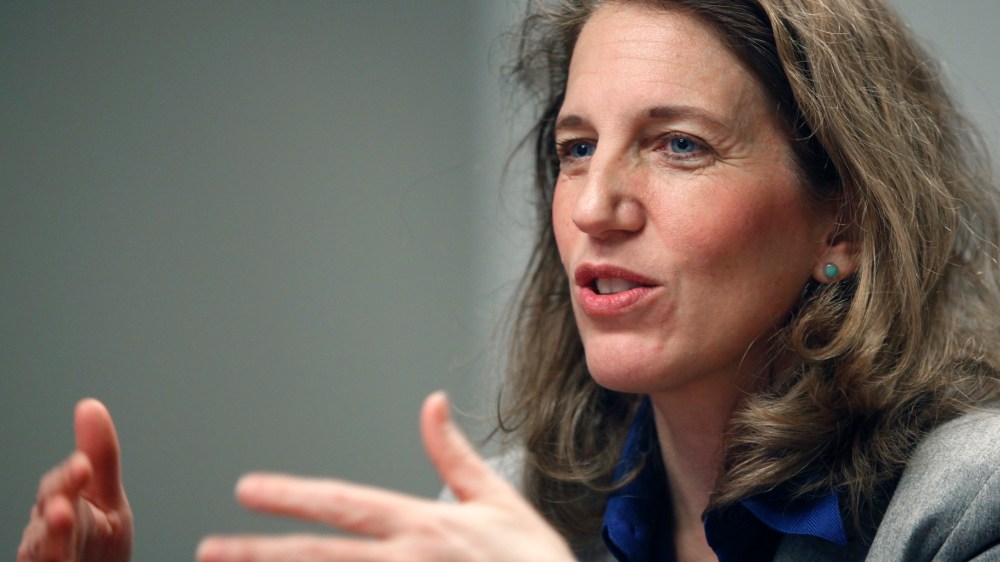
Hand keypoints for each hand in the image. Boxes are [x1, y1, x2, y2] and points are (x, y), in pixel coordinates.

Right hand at [17, 399, 132, 561]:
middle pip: (47, 523)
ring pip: (43, 552)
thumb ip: (101, 456)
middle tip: (63, 506)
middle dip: (54, 514)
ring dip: (50, 543)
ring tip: (60, 526)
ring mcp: (49, 559)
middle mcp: (49, 535)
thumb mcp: (106, 496)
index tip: (84, 466)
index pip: (60, 487)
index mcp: (62, 507)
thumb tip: (90, 405)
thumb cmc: (98, 540)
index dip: (70, 478)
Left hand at [196, 391, 575, 561]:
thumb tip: (429, 403)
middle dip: (258, 553)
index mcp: (425, 524)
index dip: (292, 494)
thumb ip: (454, 453)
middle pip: (319, 555)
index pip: (344, 501)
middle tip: (209, 549)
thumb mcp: (499, 500)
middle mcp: (410, 560)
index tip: (248, 490)